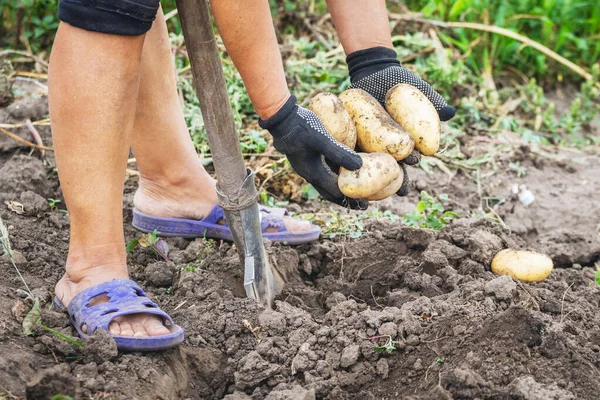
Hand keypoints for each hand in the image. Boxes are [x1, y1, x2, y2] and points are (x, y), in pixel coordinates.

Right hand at [259, 95, 368, 209]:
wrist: (281, 119)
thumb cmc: (301, 128)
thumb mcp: (322, 140)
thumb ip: (339, 153)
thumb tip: (359, 166)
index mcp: (314, 174)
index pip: (336, 192)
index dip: (352, 199)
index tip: (366, 203)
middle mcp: (310, 174)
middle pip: (330, 193)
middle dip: (346, 200)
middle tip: (362, 205)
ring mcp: (307, 167)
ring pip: (326, 184)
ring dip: (340, 189)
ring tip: (354, 192)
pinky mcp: (306, 158)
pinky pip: (323, 173)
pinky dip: (334, 177)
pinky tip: (341, 171)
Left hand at [346, 46, 455, 195]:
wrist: (374, 72)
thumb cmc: (401, 83)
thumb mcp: (419, 91)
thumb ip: (433, 103)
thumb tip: (450, 113)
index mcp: (405, 141)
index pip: (410, 154)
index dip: (412, 159)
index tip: (413, 160)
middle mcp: (386, 147)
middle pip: (390, 165)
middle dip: (392, 176)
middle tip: (387, 178)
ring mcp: (368, 145)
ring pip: (369, 164)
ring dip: (368, 177)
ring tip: (368, 186)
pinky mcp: (350, 139)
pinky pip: (348, 150)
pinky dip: (346, 159)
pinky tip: (344, 167)